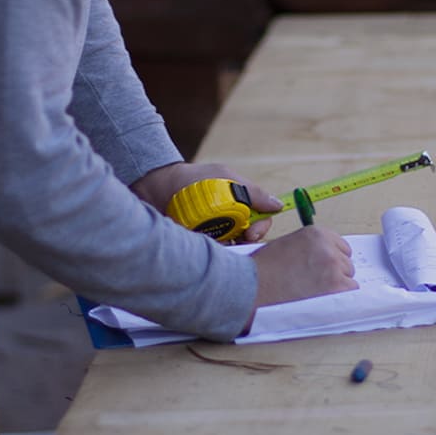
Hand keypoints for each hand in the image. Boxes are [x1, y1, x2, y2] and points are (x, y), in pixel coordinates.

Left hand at [131, 161, 283, 242]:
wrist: (157, 187)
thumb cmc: (193, 178)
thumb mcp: (226, 178)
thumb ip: (253, 192)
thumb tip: (278, 205)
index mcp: (241, 207)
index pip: (261, 223)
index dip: (260, 229)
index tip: (250, 233)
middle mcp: (230, 223)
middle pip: (249, 240)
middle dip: (245, 243)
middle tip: (235, 242)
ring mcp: (214, 235)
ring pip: (232, 251)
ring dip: (228, 249)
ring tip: (216, 245)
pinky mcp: (198, 245)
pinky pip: (211, 256)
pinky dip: (212, 256)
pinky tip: (205, 250)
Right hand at [246, 225, 357, 327]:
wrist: (251, 289)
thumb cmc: (261, 270)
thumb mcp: (287, 245)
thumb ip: (309, 249)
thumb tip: (321, 260)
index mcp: (316, 234)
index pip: (341, 247)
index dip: (331, 260)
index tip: (322, 269)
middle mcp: (328, 248)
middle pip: (346, 263)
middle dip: (334, 274)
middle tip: (314, 284)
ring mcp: (334, 267)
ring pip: (349, 279)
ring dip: (336, 287)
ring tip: (313, 293)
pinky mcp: (336, 287)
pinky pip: (350, 293)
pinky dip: (339, 299)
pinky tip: (321, 301)